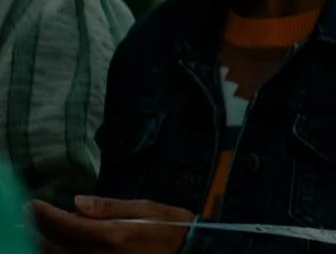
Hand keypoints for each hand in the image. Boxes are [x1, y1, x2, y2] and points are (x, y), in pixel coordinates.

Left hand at [31, 197, 193, 253]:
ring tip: (38, 229)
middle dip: (40, 229)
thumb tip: (76, 201)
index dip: (46, 214)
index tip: (32, 203)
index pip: (67, 224)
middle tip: (30, 215)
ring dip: (46, 243)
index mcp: (112, 235)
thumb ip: (110, 207)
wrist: (190, 252)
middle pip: (57, 244)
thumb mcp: (147, 208)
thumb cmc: (173, 227)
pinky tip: (57, 245)